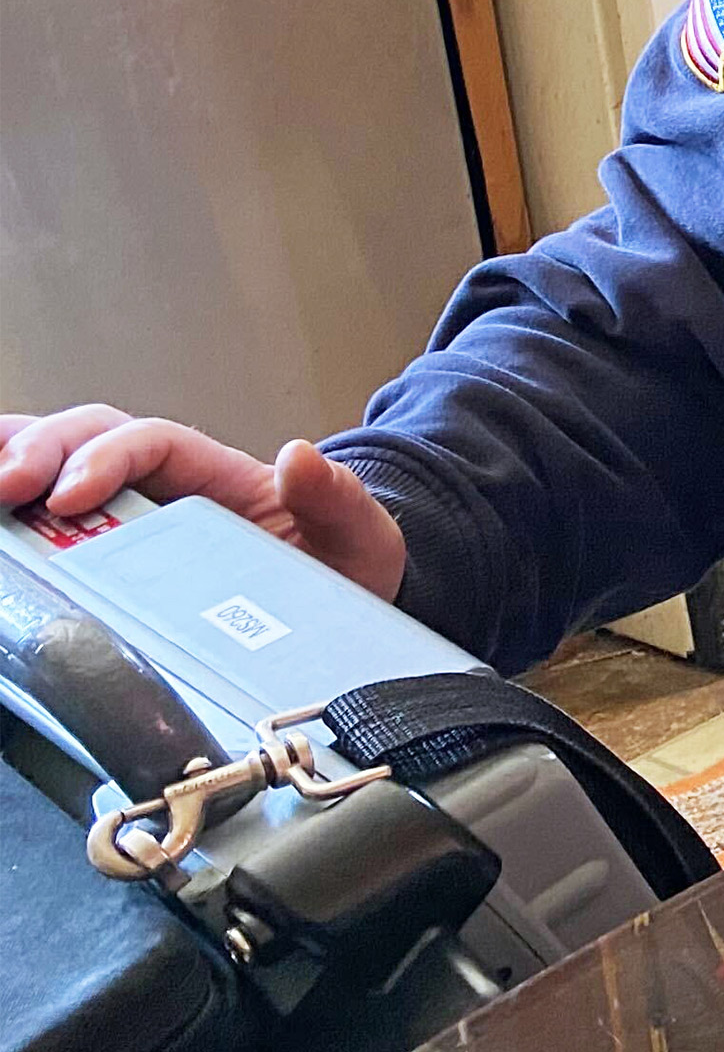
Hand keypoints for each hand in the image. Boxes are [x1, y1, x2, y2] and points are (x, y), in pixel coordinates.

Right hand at [0, 405, 408, 600]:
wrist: (342, 612)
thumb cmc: (340, 566)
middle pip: (83, 440)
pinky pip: (46, 523)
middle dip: (37, 451)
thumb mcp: (360, 534)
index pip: (147, 440)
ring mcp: (126, 521)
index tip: (72, 495)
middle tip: (5, 488)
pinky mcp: (104, 560)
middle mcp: (161, 486)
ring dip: (11, 467)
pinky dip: (14, 515)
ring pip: (52, 470)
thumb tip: (301, 457)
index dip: (103, 457)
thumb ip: (337, 498)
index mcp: (213, 474)